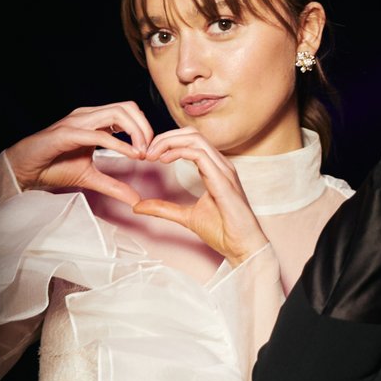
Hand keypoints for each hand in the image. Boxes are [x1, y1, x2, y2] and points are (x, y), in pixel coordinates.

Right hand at [4, 102, 151, 204]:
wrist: (24, 170)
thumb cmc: (52, 167)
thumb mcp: (90, 178)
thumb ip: (114, 186)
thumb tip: (136, 199)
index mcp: (94, 122)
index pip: (129, 112)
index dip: (145, 128)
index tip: (152, 151)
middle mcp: (87, 116)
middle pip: (127, 107)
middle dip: (145, 127)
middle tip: (151, 152)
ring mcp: (76, 122)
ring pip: (116, 113)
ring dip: (136, 133)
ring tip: (142, 153)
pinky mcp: (66, 134)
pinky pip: (98, 134)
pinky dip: (118, 144)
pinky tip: (131, 156)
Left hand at [132, 128, 268, 264]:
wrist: (242, 246)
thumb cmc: (223, 231)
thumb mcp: (186, 216)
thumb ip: (163, 208)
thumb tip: (138, 206)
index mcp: (215, 169)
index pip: (191, 141)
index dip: (167, 142)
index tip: (148, 155)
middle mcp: (221, 165)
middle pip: (192, 133)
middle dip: (165, 137)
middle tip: (146, 151)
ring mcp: (224, 170)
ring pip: (195, 138)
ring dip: (169, 142)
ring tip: (152, 154)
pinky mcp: (223, 180)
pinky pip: (200, 154)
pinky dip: (178, 152)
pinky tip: (164, 160)